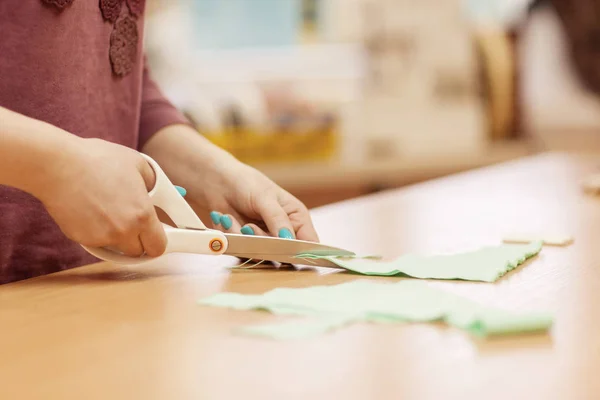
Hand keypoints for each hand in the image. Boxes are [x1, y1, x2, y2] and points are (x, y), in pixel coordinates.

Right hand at [37, 138, 166, 256]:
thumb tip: (159, 195)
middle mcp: (124, 231)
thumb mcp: (137, 164)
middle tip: (132, 224)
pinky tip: (90, 210)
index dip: (157, 242)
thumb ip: (153, 184)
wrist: (57, 165)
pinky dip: (96, 231)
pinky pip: (96, 241)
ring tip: (108, 210)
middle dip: (138, 240)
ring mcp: (101, 237)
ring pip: (116, 247)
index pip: (159, 247)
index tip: (155, 236)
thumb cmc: (97, 160)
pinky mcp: (81, 238)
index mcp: (142, 215)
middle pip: (138, 251)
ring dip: (116, 236)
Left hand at [141, 125, 318, 241]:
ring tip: (235, 219)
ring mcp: (265, 239)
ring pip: (262, 254)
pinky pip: (243, 251)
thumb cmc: (246, 183)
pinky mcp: (247, 244)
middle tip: (249, 227)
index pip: (309, 243)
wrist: (216, 182)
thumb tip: (288, 240)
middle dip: (265, 243)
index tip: (287, 254)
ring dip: (245, 239)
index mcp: (297, 217)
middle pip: (284, 254)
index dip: (302, 252)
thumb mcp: (265, 198)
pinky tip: (226, 219)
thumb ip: (278, 220)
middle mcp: (284, 231)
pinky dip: (233, 237)